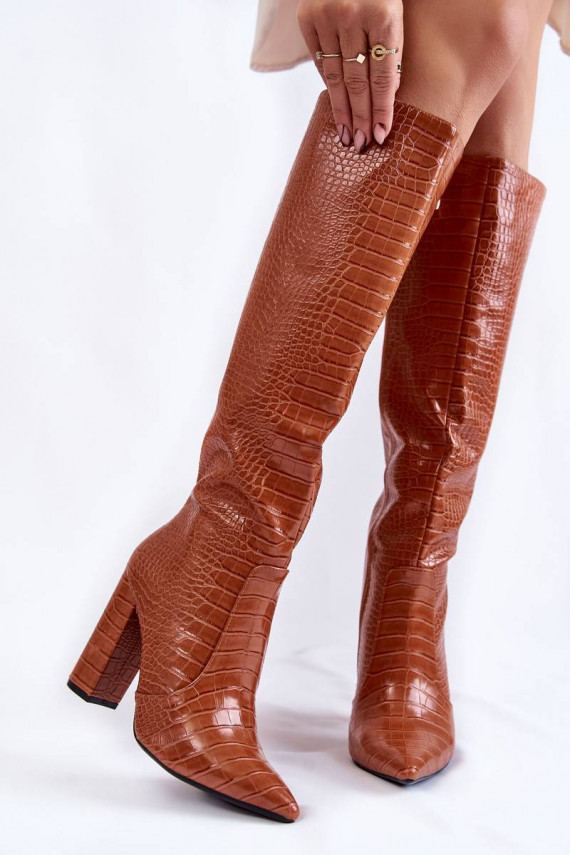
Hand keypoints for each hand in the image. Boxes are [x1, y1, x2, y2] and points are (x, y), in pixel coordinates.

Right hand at [297, 0, 402, 151]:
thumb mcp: (397, 6)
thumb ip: (393, 45)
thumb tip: (389, 93)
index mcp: (384, 14)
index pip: (383, 74)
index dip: (382, 107)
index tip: (381, 133)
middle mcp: (352, 16)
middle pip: (358, 80)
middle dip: (360, 116)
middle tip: (361, 143)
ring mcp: (326, 17)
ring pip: (335, 75)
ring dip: (341, 109)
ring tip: (345, 135)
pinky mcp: (307, 18)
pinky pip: (319, 60)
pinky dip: (328, 84)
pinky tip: (334, 104)